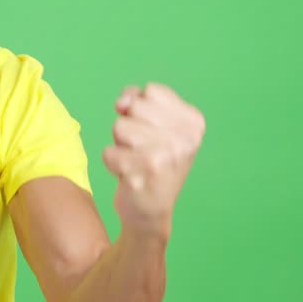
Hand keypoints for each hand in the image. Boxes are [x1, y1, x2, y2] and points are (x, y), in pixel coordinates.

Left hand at [102, 83, 205, 238]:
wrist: (151, 211)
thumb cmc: (150, 160)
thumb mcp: (155, 125)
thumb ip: (137, 99)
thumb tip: (122, 102)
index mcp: (193, 122)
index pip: (151, 90)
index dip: (140, 108)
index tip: (152, 131)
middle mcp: (185, 138)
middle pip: (133, 107)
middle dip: (129, 126)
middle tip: (142, 149)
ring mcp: (165, 155)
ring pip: (119, 127)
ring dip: (120, 145)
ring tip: (136, 161)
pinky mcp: (143, 173)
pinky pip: (108, 152)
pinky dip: (113, 164)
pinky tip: (129, 176)